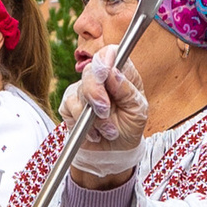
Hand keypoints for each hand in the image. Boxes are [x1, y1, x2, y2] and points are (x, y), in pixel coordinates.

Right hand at [57, 46, 149, 172]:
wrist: (114, 152)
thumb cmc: (129, 127)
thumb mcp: (138, 110)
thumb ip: (127, 90)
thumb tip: (113, 72)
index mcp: (121, 73)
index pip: (110, 53)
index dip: (105, 58)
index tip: (106, 71)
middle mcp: (100, 78)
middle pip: (90, 71)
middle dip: (96, 92)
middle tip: (104, 110)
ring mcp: (83, 90)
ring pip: (80, 93)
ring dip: (95, 118)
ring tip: (109, 131)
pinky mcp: (69, 104)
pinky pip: (70, 108)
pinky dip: (84, 125)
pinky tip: (95, 133)